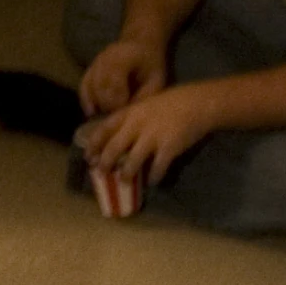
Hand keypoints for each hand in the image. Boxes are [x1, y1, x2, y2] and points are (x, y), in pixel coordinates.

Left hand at [75, 84, 215, 182]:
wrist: (198, 103)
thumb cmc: (171, 102)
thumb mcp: (145, 105)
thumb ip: (131, 119)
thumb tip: (118, 136)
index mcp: (130, 112)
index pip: (105, 128)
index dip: (95, 144)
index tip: (88, 155)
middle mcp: (137, 125)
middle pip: (114, 147)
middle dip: (105, 162)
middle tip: (99, 173)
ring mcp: (153, 137)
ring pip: (132, 160)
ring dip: (126, 173)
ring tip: (123, 181)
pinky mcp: (169, 148)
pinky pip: (157, 168)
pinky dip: (153, 177)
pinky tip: (151, 182)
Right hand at [79, 34, 166, 116]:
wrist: (140, 44)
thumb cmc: (151, 64)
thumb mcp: (156, 78)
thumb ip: (144, 95)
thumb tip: (128, 113)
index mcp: (124, 56)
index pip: (114, 81)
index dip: (118, 101)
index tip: (124, 114)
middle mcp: (105, 57)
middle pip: (100, 85)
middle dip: (107, 105)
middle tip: (117, 117)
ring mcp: (95, 62)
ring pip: (89, 86)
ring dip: (97, 104)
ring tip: (107, 116)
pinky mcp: (90, 68)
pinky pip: (84, 85)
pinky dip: (86, 99)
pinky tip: (91, 112)